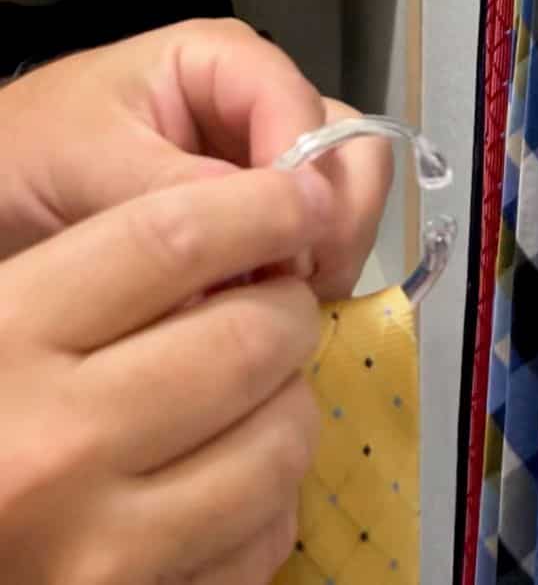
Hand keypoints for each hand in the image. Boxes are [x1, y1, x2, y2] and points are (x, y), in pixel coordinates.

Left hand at [0, 19, 392, 298]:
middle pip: (351, 150)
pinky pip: (319, 238)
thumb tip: (272, 228)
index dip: (306, 181)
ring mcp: (270, 160)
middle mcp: (262, 105)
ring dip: (327, 254)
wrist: (3, 190)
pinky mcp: (267, 211)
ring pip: (348, 198)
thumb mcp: (87, 161)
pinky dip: (307, 276)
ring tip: (274, 302)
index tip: (281, 254)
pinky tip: (263, 305)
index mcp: (224, 62)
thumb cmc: (31, 152)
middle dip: (335, 222)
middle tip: (294, 286)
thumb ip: (174, 188)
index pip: (305, 110)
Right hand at [0, 166, 331, 583]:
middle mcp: (52, 446)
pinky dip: (272, 494)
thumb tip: (225, 229)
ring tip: (262, 387)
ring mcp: (98, 551)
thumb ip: (85, 272)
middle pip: (245, 339)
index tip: (299, 197)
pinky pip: (263, 537)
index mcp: (3, 338)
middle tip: (279, 302)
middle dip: (289, 306)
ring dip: (293, 399)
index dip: (260, 205)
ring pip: (277, 442)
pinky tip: (232, 471)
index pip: (171, 238)